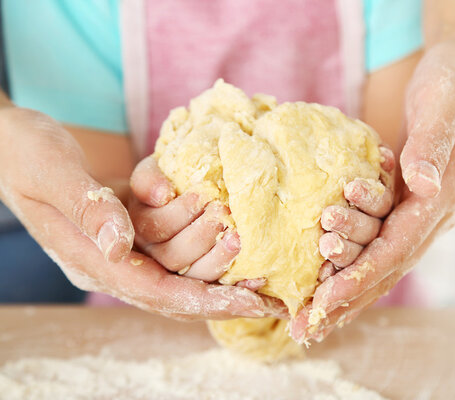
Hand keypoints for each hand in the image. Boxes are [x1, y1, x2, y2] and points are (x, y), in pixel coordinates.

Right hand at [0, 107, 282, 319]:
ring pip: (179, 274)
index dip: (204, 298)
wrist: (12, 143)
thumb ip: (87, 209)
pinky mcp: (132, 232)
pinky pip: (175, 252)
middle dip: (222, 293)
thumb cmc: (26, 153)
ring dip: (219, 272)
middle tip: (265, 289)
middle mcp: (109, 262)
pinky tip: (236, 250)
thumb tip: (121, 248)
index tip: (247, 303)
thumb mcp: (52, 173)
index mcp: (89, 258)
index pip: (155, 291)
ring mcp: (121, 249)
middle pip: (175, 292)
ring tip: (259, 271)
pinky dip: (207, 254)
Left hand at [291, 41, 454, 341]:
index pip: (399, 246)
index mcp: (442, 197)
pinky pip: (375, 247)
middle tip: (307, 329)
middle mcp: (431, 215)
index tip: (327, 297)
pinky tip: (327, 288)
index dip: (364, 273)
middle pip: (387, 268)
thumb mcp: (444, 102)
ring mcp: (418, 215)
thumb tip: (420, 182)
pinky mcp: (402, 208)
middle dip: (347, 299)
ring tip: (311, 322)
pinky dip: (352, 272)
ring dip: (346, 296)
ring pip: (380, 265)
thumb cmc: (452, 83)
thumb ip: (432, 143)